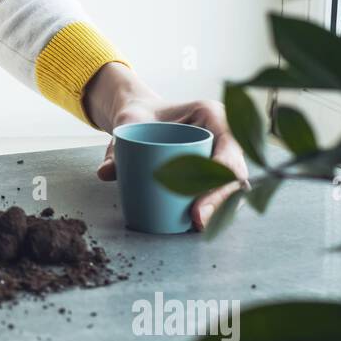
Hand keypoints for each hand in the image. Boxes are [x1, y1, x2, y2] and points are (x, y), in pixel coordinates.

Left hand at [84, 62, 247, 230]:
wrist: (143, 116)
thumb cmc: (140, 117)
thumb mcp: (128, 126)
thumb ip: (117, 148)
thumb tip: (105, 173)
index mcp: (212, 115)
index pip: (228, 148)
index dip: (219, 177)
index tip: (199, 199)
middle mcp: (225, 134)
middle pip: (235, 172)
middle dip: (222, 200)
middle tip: (197, 221)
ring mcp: (223, 153)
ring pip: (233, 185)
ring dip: (221, 208)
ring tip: (197, 226)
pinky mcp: (215, 169)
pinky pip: (222, 190)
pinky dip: (215, 208)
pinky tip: (201, 224)